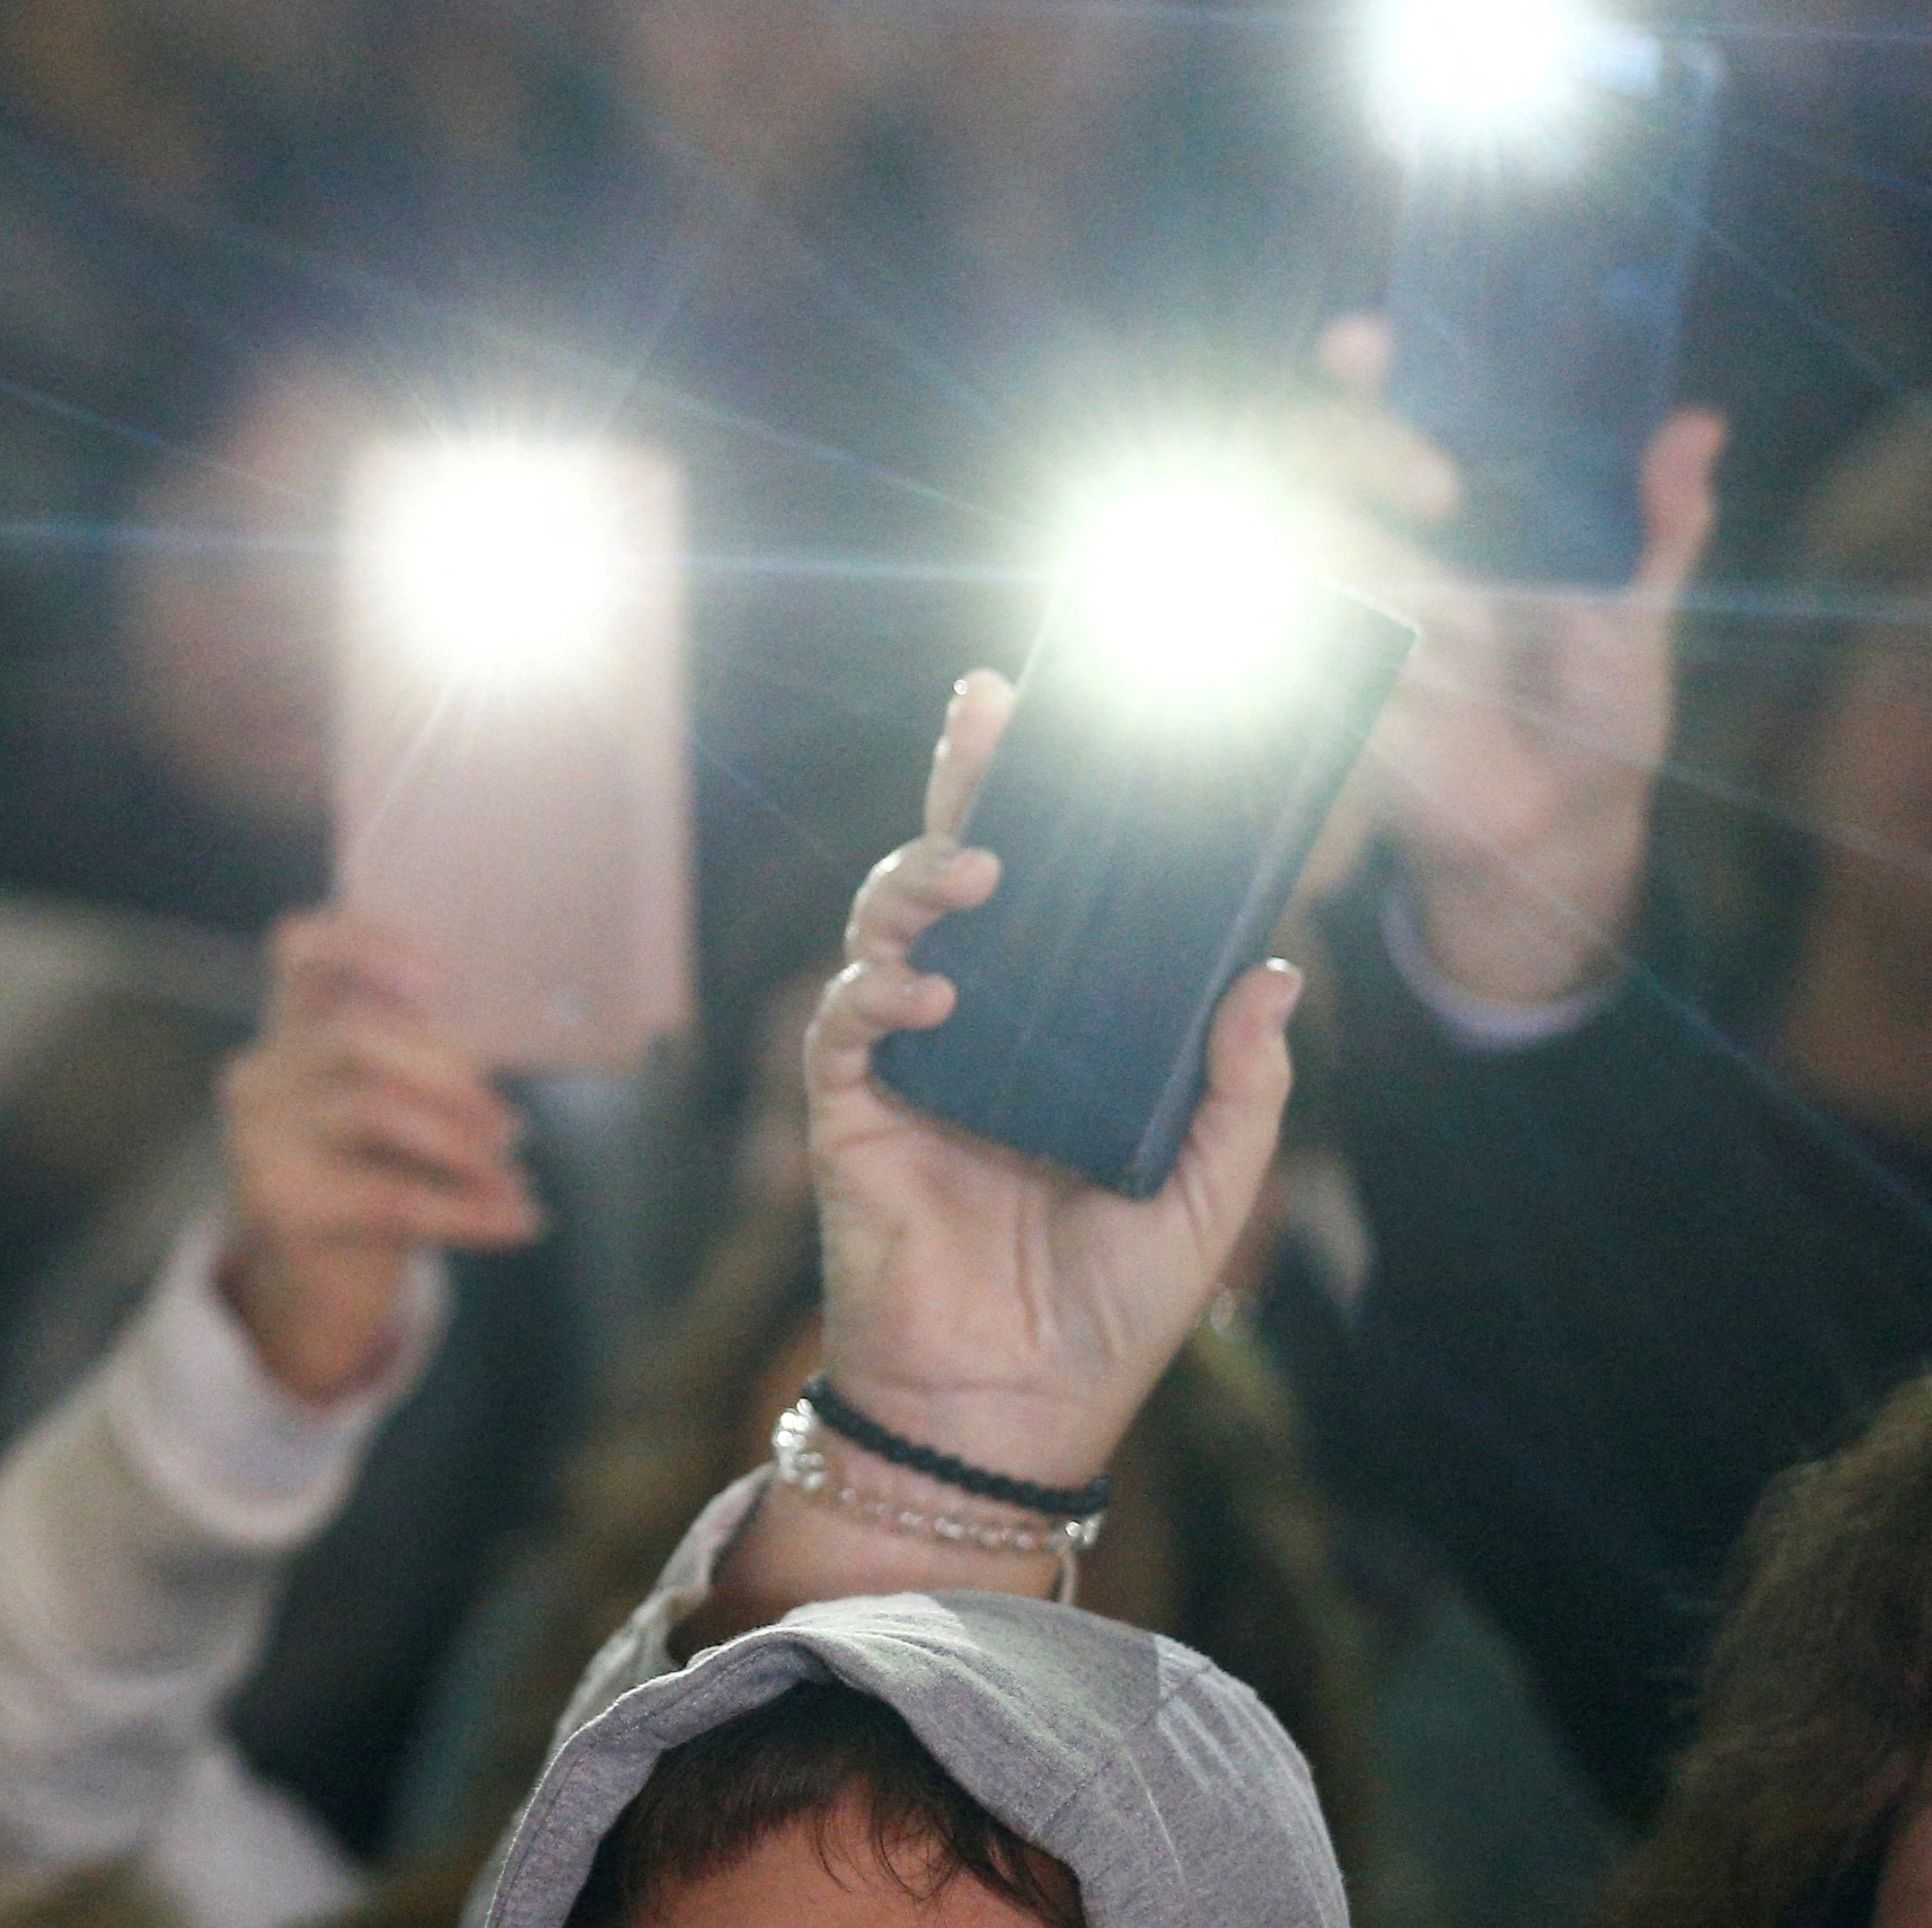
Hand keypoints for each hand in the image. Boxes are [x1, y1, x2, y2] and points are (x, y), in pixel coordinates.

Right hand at [213, 913, 541, 1404]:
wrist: (311, 1293)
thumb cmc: (365, 1181)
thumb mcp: (391, 1108)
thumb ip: (420, 1062)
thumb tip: (493, 1042)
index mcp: (287, 1031)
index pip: (300, 949)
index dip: (367, 944)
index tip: (441, 982)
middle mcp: (258, 1075)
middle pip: (354, 1036)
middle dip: (446, 1075)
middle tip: (510, 1124)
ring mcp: (256, 1139)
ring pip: (371, 1109)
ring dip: (461, 1144)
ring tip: (513, 1174)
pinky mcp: (277, 1205)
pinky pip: (391, 1197)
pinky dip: (469, 1211)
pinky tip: (519, 1221)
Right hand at [701, 678, 1299, 1630]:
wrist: (1015, 1411)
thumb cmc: (1111, 1311)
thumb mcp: (1210, 1191)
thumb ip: (1241, 1084)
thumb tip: (1274, 965)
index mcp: (1061, 1033)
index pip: (1053, 897)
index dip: (1048, 808)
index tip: (1063, 718)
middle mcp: (979, 1027)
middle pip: (957, 874)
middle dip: (967, 785)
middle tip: (989, 711)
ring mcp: (907, 1062)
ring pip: (890, 928)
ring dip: (921, 881)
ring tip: (978, 873)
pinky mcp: (850, 1112)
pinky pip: (847, 1024)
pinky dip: (881, 995)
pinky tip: (931, 998)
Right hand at [1291, 317, 1720, 1004]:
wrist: (1555, 836)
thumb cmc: (1598, 717)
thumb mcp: (1640, 616)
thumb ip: (1659, 523)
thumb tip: (1700, 424)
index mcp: (1441, 519)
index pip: (1365, 417)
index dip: (1349, 373)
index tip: (1366, 340)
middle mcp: (1368, 548)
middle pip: (1294, 452)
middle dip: (1351, 443)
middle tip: (1443, 489)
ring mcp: (1325, 616)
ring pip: (1282, 535)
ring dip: (1359, 558)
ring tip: (1450, 620)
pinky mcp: (1303, 684)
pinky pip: (1283, 641)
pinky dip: (1340, 649)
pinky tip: (1404, 676)